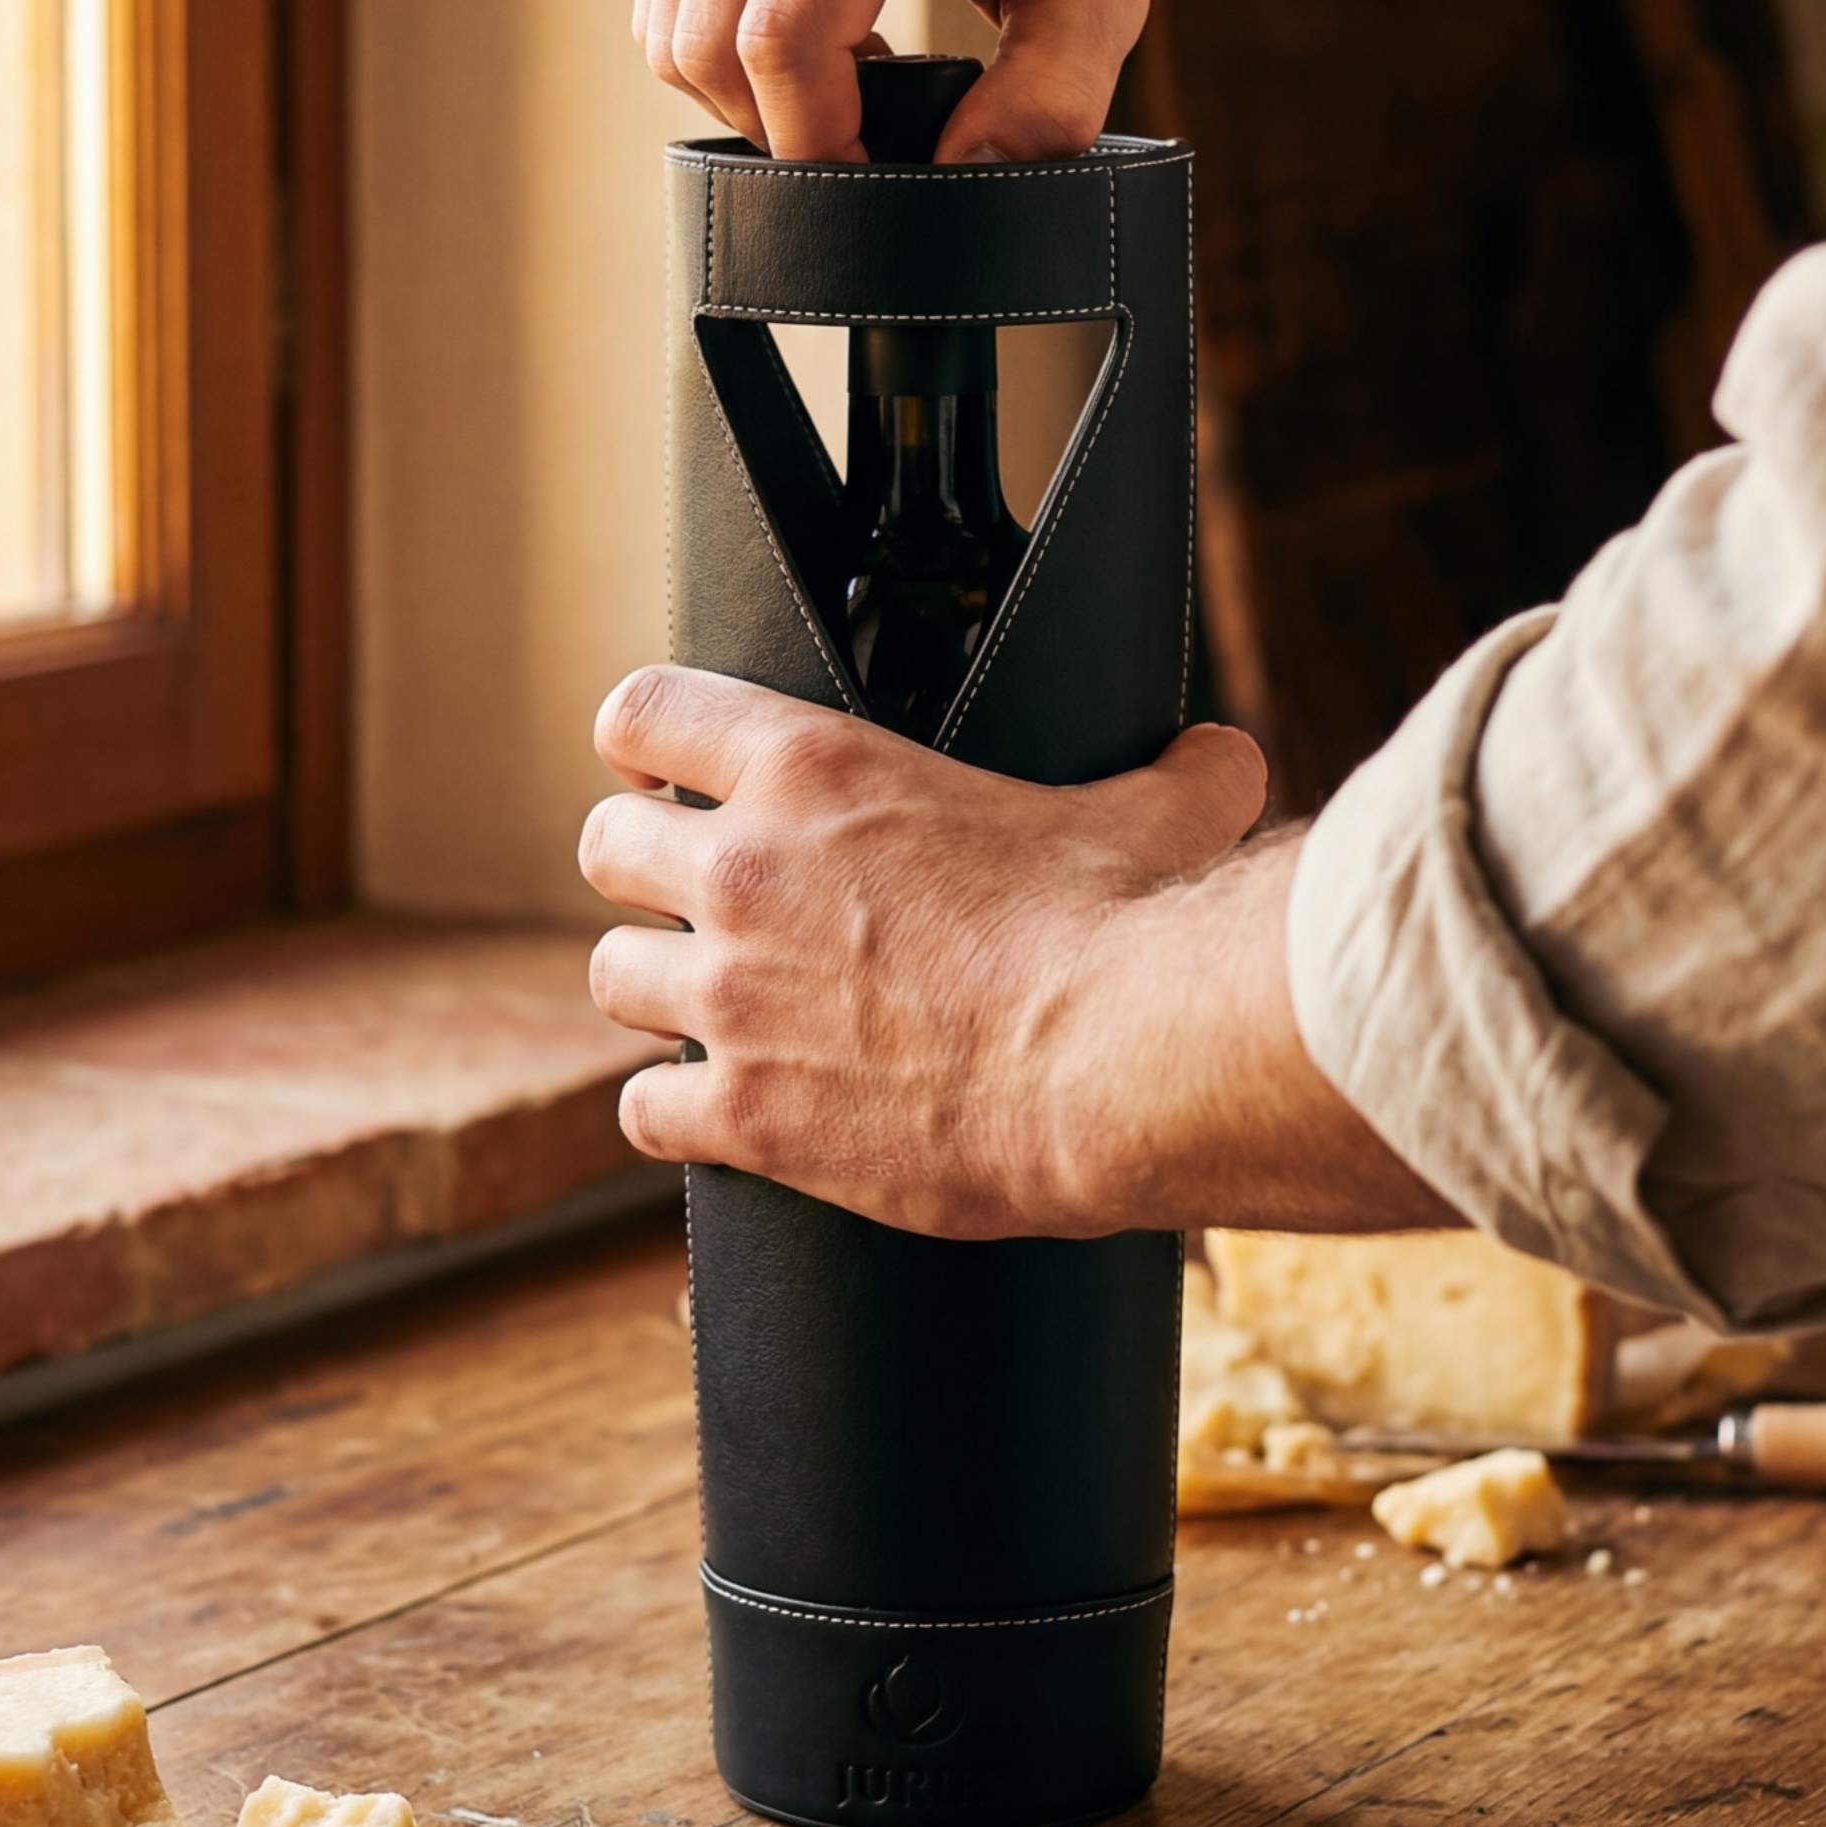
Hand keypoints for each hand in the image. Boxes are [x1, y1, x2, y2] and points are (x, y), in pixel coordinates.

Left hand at [580, 665, 1460, 1238]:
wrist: (1120, 1066)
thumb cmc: (1127, 930)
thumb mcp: (1155, 815)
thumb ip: (1174, 771)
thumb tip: (1220, 756)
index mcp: (817, 770)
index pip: (644, 712)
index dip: (643, 745)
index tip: (662, 775)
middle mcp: (747, 873)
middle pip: (605, 848)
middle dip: (642, 872)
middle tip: (696, 901)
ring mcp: (732, 998)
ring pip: (609, 976)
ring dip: (654, 990)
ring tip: (709, 1009)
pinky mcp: (748, 1114)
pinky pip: (643, 1111)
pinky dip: (674, 1114)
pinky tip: (719, 1114)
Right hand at [634, 0, 1173, 160]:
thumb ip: (1049, 98)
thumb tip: (964, 182)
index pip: (782, 41)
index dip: (819, 147)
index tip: (878, 181)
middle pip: (704, 41)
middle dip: (776, 126)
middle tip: (863, 132)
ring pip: (667, 19)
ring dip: (745, 86)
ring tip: (847, 69)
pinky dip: (722, 33)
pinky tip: (816, 16)